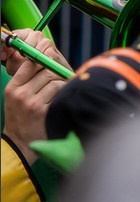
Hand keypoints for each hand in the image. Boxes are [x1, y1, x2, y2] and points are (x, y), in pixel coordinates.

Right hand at [1, 29, 71, 160]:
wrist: (20, 143)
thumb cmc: (21, 116)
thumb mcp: (17, 96)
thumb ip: (28, 79)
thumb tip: (47, 58)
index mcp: (13, 87)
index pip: (30, 63)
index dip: (44, 59)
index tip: (51, 60)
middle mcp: (20, 94)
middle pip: (46, 70)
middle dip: (56, 71)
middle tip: (61, 75)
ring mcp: (32, 103)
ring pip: (54, 80)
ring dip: (62, 83)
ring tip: (61, 89)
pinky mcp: (43, 111)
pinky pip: (59, 92)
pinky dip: (64, 93)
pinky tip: (62, 98)